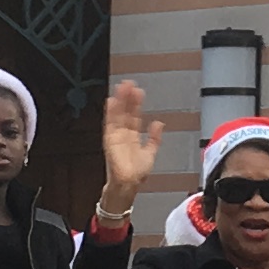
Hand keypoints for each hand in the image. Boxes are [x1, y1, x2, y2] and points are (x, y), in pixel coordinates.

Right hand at [99, 80, 163, 211]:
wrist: (128, 185)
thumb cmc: (136, 174)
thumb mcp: (150, 153)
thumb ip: (154, 138)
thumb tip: (159, 123)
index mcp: (133, 137)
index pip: (135, 116)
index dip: (136, 104)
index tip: (138, 91)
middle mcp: (123, 134)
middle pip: (125, 112)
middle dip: (127, 98)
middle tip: (129, 83)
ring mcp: (116, 136)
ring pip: (118, 115)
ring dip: (119, 101)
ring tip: (122, 87)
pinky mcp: (110, 140)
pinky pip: (109, 124)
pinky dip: (110, 113)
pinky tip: (111, 101)